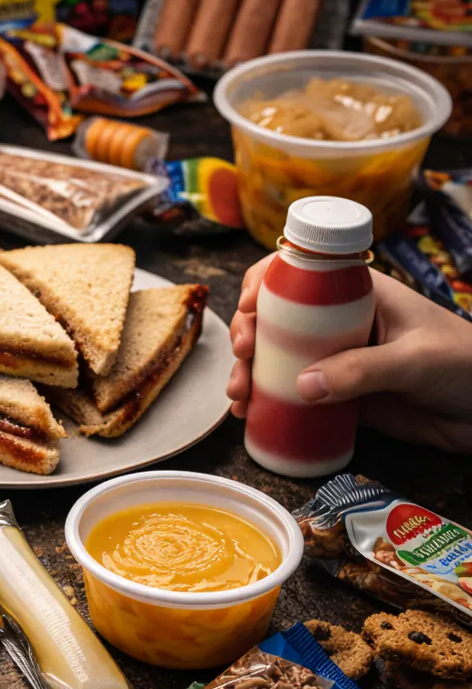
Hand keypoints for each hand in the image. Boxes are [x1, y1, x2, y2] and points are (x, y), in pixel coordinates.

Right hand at [227, 254, 471, 452]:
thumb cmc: (467, 366)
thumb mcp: (416, 359)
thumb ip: (363, 370)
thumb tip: (301, 386)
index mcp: (359, 295)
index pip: (301, 274)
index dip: (265, 282)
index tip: (248, 306)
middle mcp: (339, 324)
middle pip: (276, 319)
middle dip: (248, 333)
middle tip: (243, 355)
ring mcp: (336, 361)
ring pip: (276, 359)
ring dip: (248, 373)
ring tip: (239, 395)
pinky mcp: (338, 398)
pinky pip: (290, 396)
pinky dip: (264, 403)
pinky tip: (248, 414)